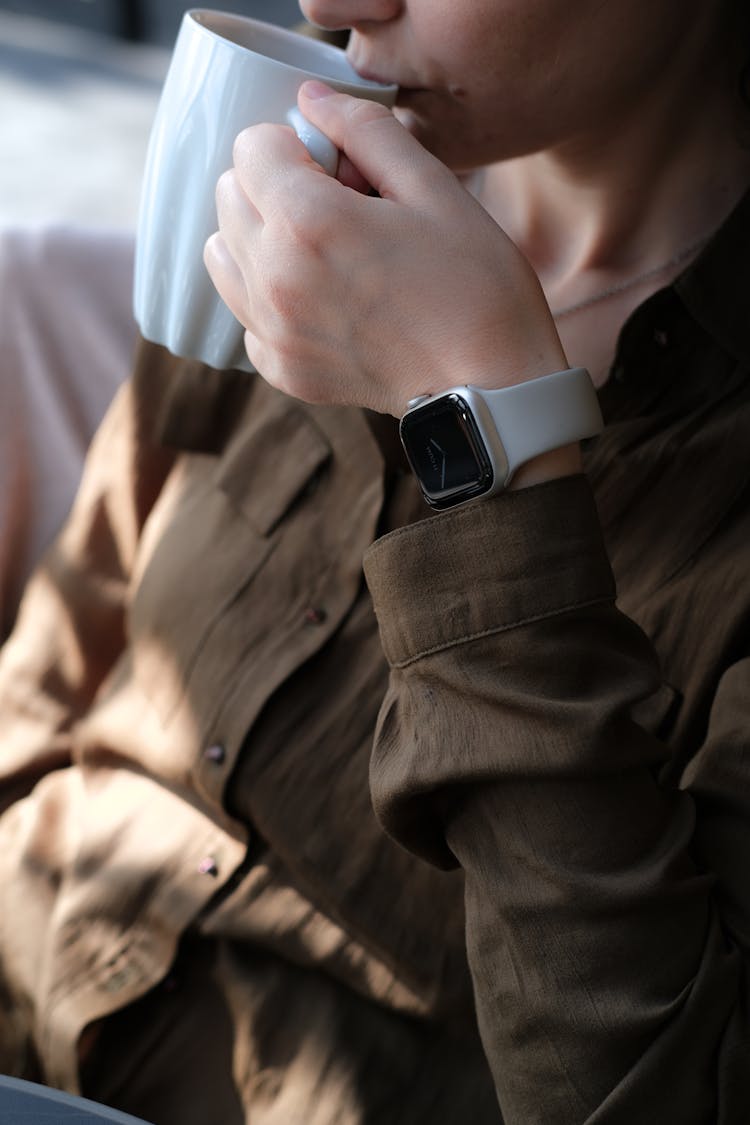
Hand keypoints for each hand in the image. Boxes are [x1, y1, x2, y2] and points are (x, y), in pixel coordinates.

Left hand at [204, 82, 567, 417]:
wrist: (489, 388)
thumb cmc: (475, 288)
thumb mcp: (435, 190)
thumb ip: (366, 133)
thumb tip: (312, 100)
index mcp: (308, 223)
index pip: (249, 147)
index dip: (295, 145)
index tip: (338, 170)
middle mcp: (274, 277)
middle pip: (229, 196)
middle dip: (274, 187)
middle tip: (339, 210)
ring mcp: (272, 330)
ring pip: (222, 254)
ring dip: (260, 239)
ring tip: (325, 254)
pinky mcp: (281, 369)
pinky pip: (245, 314)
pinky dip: (270, 298)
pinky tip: (325, 301)